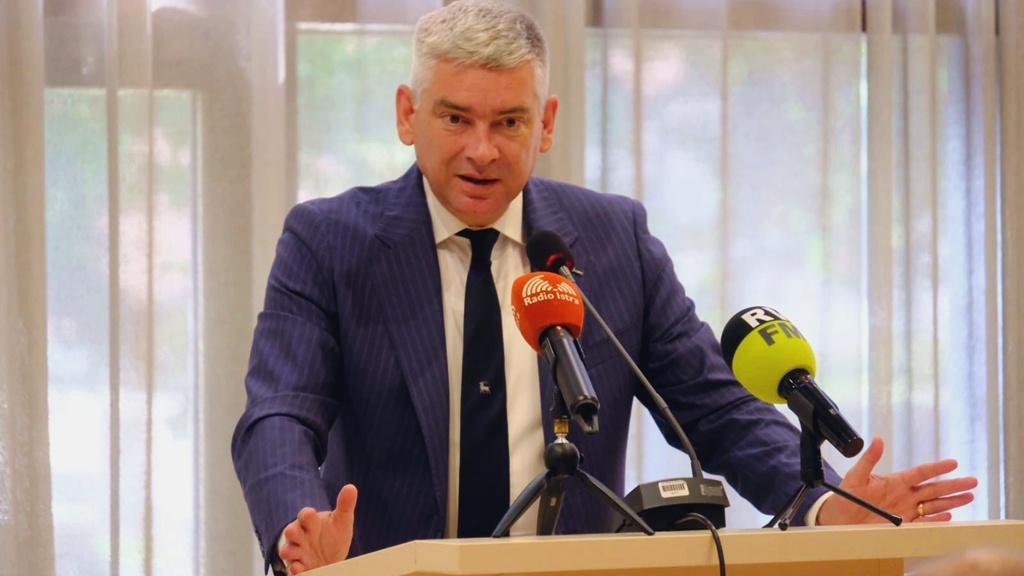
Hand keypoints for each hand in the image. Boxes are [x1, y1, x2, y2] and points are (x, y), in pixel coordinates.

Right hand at [279, 484, 357, 573]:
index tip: (309, 513)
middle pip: (293, 532)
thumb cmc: (333, 535)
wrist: (331, 558)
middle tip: (291, 531)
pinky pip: (293, 568)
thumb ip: (345, 505)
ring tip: (287, 553)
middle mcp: (301, 536)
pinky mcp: (299, 566)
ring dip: (288, 551)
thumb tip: (351, 487)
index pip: (306, 516)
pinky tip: (297, 570)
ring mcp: (298, 552)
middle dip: (292, 532)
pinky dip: (294, 569)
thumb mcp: (342, 521)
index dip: (306, 515)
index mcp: (311, 522)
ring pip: (289, 550)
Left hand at [816, 436, 977, 524]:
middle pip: (933, 489)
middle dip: (953, 485)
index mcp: (895, 481)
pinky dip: (936, 520)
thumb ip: (869, 459)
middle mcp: (904, 495)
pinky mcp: (903, 525)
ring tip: (969, 497)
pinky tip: (949, 516)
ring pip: (934, 505)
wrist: (838, 519)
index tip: (953, 463)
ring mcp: (906, 510)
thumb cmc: (846, 496)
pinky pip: (923, 523)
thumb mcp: (856, 476)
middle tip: (972, 481)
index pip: (920, 473)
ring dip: (951, 502)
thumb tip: (877, 439)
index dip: (936, 468)